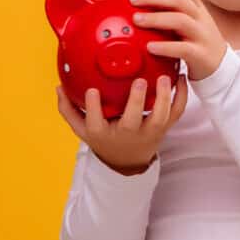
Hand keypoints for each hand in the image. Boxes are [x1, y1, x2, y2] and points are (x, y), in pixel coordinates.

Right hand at [55, 73, 187, 174]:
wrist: (127, 161)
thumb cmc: (104, 138)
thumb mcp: (82, 129)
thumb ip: (69, 109)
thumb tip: (58, 87)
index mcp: (103, 133)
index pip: (95, 121)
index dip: (93, 107)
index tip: (92, 90)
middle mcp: (127, 134)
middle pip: (132, 121)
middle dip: (136, 102)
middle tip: (139, 81)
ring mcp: (148, 132)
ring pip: (160, 118)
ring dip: (164, 98)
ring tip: (165, 78)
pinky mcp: (164, 128)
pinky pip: (176, 113)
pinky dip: (181, 96)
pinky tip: (180, 77)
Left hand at [129, 0, 226, 80]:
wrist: (220, 68)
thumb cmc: (197, 43)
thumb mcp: (188, 24)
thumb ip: (171, 13)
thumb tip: (143, 3)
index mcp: (197, 9)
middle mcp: (201, 19)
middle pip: (180, 0)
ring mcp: (202, 36)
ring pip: (181, 21)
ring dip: (156, 18)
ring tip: (137, 20)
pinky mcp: (200, 55)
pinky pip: (182, 48)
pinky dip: (164, 46)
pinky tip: (150, 47)